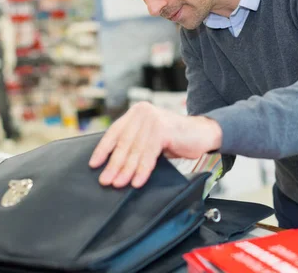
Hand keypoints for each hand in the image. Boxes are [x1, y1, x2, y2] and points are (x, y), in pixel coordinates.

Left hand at [89, 102, 221, 188]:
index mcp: (136, 113)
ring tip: (119, 184)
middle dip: (114, 165)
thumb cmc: (175, 138)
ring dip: (126, 170)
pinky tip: (137, 181)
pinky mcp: (163, 129)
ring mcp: (153, 119)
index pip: (114, 132)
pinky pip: (149, 154)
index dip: (103, 150)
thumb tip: (113, 165)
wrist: (203, 134)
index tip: (94, 164)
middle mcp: (142, 112)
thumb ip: (135, 143)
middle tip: (106, 181)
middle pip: (124, 143)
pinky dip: (142, 170)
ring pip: (135, 150)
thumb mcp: (150, 138)